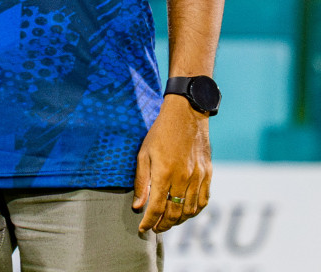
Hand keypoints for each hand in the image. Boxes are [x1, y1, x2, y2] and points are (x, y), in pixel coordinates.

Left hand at [133, 95, 211, 232]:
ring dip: (179, 221)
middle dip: (163, 224)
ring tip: (168, 223)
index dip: (149, 221)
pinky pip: (204, 200)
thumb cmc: (160, 133)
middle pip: (175, 213)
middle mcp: (183, 178)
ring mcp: (198, 178)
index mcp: (164, 173)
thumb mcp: (143, 154)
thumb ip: (141, 181)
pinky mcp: (208, 174)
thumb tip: (138, 206)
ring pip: (190, 210)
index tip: (142, 229)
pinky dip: (195, 211)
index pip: (156, 207)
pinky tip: (186, 213)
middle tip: (155, 229)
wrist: (186, 116)